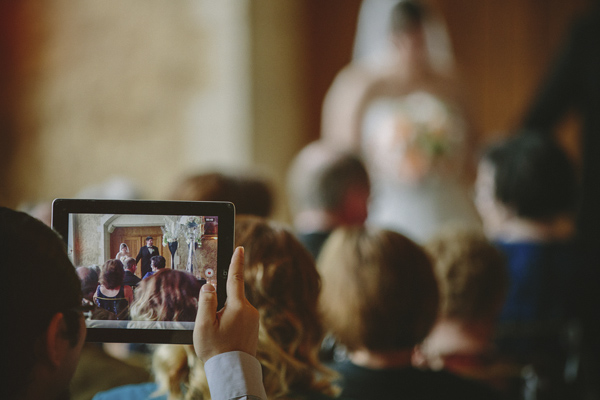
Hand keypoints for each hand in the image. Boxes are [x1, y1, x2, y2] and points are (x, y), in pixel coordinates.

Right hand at [193, 246, 259, 361]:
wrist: (233, 372)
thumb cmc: (216, 349)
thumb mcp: (204, 326)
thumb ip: (206, 302)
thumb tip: (209, 285)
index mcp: (238, 306)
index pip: (235, 278)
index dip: (236, 261)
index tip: (240, 248)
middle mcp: (249, 310)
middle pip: (231, 297)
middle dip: (218, 306)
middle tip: (212, 328)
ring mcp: (253, 319)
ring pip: (234, 309)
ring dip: (223, 317)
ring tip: (218, 338)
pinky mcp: (254, 328)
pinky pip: (239, 318)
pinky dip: (229, 324)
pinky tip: (225, 339)